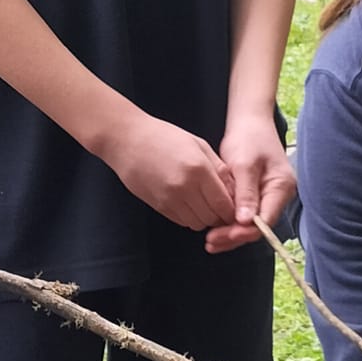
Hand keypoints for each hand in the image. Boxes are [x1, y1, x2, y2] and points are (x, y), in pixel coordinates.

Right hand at [104, 110, 237, 232]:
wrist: (127, 141)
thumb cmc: (163, 137)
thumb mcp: (198, 145)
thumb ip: (218, 168)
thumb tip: (234, 190)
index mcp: (199, 170)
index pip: (224, 204)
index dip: (232, 211)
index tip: (234, 207)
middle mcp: (185, 188)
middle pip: (212, 218)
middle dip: (220, 216)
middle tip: (220, 206)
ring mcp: (169, 200)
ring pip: (197, 223)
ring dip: (204, 218)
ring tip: (203, 204)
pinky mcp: (158, 206)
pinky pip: (182, 221)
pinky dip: (189, 217)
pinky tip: (188, 203)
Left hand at [206, 112, 296, 253]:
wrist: (249, 122)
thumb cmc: (249, 137)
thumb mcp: (245, 163)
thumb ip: (246, 192)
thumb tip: (244, 221)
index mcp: (281, 187)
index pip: (265, 220)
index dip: (244, 231)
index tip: (222, 235)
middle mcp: (278, 196)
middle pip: (258, 226)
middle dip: (234, 236)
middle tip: (210, 242)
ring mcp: (268, 197)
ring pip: (250, 224)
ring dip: (231, 233)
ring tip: (209, 242)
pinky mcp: (256, 197)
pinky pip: (245, 216)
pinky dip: (230, 224)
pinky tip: (214, 230)